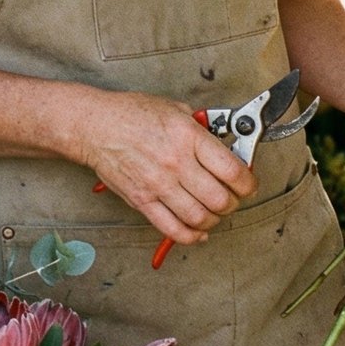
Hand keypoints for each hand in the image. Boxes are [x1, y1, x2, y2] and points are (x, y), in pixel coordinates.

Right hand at [75, 89, 256, 246]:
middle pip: (220, 200)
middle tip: (233, 198)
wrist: (96, 126)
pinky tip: (198, 231)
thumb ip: (202, 130)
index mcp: (188, 137)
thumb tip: (225, 147)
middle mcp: (176, 163)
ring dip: (214, 220)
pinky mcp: (143, 201)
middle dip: (233, 203)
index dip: (248, 183)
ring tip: (214, 212)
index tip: (248, 183)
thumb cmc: (132, 114)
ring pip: (200, 218)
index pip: (232, 171)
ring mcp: (158, 185)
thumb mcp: (175, 109)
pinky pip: (173, 229)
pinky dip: (191, 236)